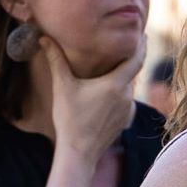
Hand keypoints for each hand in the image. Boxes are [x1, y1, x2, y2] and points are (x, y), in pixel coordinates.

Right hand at [42, 33, 140, 158]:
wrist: (79, 151)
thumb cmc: (69, 119)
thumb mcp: (62, 87)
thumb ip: (56, 60)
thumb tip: (44, 38)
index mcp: (115, 85)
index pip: (135, 60)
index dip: (140, 46)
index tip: (142, 35)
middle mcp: (126, 96)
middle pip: (131, 72)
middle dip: (128, 60)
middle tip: (124, 46)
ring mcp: (128, 109)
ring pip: (128, 87)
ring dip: (122, 77)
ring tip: (113, 68)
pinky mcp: (126, 120)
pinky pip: (125, 100)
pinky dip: (119, 92)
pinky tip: (107, 92)